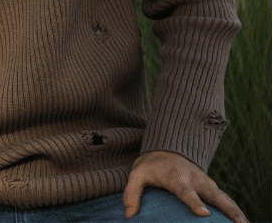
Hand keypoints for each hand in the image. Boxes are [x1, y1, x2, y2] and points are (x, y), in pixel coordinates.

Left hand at [122, 150, 246, 221]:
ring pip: (225, 199)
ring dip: (237, 213)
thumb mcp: (136, 175)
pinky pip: (225, 201)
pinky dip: (234, 212)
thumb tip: (129, 216)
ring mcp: (206, 184)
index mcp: (177, 178)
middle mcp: (196, 180)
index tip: (204, 213)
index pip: (186, 192)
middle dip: (229, 210)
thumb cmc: (151, 166)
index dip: (194, 202)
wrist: (166, 149)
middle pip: (216, 196)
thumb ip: (131, 193)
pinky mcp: (212, 188)